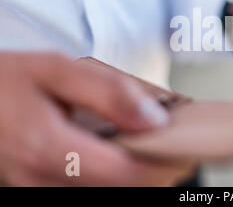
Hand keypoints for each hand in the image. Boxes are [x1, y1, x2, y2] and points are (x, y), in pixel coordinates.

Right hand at [0, 52, 194, 185]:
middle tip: (175, 147)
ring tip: (154, 148)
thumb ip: (107, 92)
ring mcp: (37, 187)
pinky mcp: (39, 187)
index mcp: (47, 145)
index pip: (126, 172)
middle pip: (122, 189)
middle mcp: (40, 177)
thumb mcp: (56, 70)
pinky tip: (125, 155)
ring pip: (108, 192)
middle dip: (156, 171)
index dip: (163, 164)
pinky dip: (116, 176)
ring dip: (138, 175)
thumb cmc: (8, 81)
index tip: (185, 147)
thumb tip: (153, 119)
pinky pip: (89, 188)